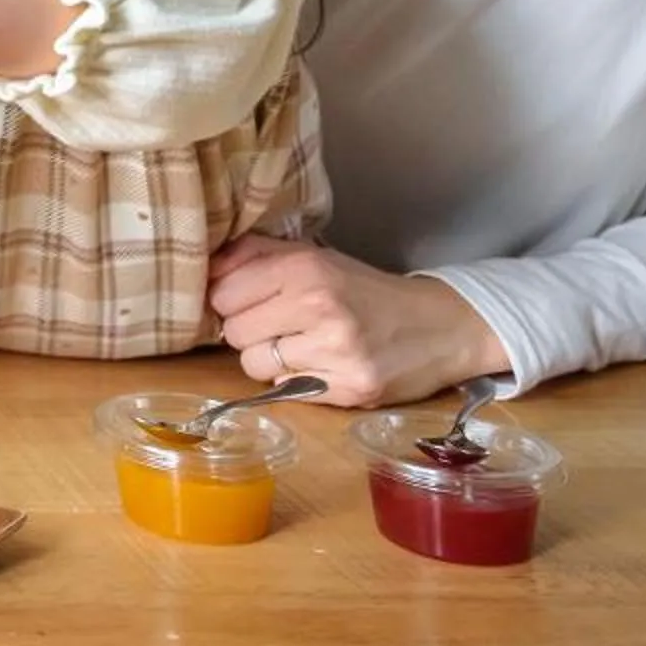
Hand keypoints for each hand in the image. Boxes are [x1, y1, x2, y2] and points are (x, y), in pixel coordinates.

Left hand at [207, 235, 510, 407]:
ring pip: (253, 365)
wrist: (440, 326)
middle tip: (278, 325)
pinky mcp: (350, 389)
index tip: (251, 302)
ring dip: (269, 359)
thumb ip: (256, 256)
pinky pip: (286, 389)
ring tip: (300, 346)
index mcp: (306, 267)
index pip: (223, 294)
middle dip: (248, 331)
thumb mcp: (315, 257)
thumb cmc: (365, 290)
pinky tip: (321, 365)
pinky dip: (295, 380)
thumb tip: (205, 267)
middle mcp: (318, 306)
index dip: (231, 301)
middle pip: (233, 332)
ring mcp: (335, 351)